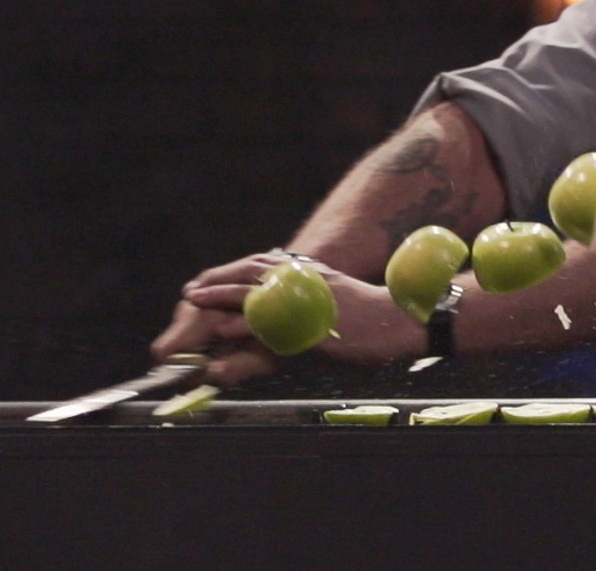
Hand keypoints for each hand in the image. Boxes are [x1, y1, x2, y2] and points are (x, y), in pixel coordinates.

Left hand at [153, 252, 426, 383]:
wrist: (403, 321)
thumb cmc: (376, 318)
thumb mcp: (336, 303)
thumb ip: (308, 305)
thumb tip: (287, 316)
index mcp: (310, 275)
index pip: (263, 267)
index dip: (232, 273)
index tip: (208, 281)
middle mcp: (306, 281)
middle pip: (253, 274)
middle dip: (220, 283)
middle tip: (192, 291)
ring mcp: (307, 300)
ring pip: (256, 294)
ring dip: (223, 299)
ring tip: (196, 302)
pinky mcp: (312, 323)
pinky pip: (272, 323)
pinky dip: (246, 325)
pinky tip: (226, 330)